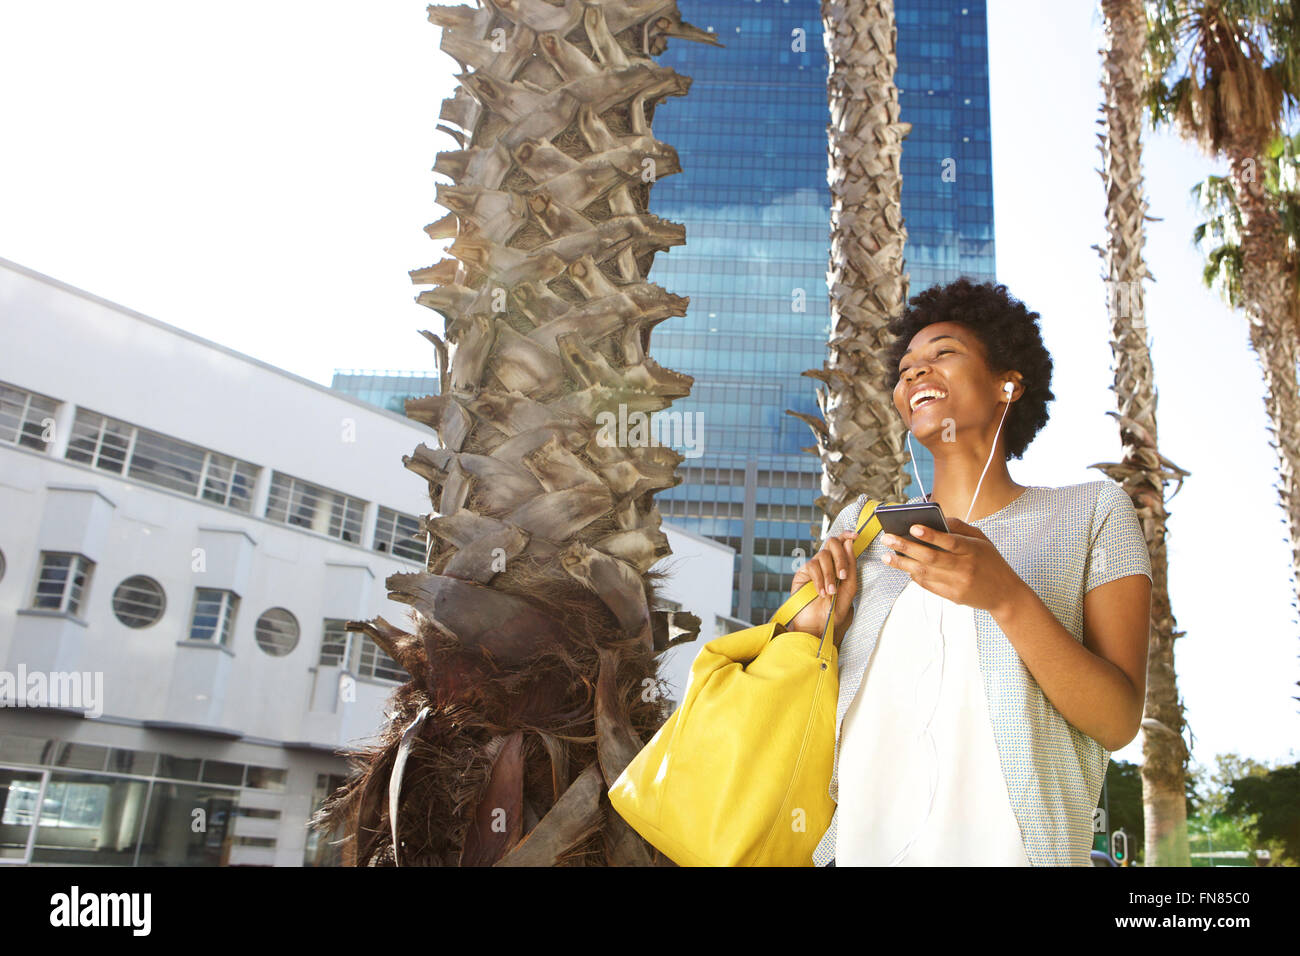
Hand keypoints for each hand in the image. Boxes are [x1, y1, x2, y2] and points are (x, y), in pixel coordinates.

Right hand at [785, 530, 858, 637]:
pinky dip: (819, 579)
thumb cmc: (835, 610)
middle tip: (842, 577)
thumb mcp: (850, 589)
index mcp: (840, 564)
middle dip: (840, 558)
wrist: (818, 626)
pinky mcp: (802, 573)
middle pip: (833, 543)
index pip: (842, 543)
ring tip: (831, 592)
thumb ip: (851, 566)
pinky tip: (821, 592)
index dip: (847, 535)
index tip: (855, 536)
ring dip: (829, 574)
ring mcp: (814, 567)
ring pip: (823, 555)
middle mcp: (827, 563)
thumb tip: (849, 542)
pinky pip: (812, 567)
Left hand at [879, 516, 1026, 614]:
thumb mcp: (981, 539)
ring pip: (925, 573)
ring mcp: (958, 584)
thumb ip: (960, 527)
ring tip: (887, 556)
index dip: (931, 535)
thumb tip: (936, 518)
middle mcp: (965, 568)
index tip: (912, 527)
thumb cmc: (991, 561)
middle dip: (906, 547)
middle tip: (887, 539)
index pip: (949, 541)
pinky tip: (903, 568)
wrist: (1005, 594)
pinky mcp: (953, 597)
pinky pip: (929, 585)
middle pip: (931, 557)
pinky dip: (914, 576)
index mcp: (973, 550)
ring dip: (903, 564)